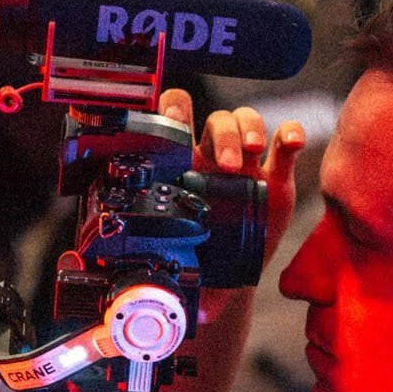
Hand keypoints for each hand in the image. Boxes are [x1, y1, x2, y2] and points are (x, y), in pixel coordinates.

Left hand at [157, 88, 306, 265]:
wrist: (225, 281)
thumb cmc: (192, 260)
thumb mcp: (170, 251)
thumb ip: (146, 246)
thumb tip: (101, 257)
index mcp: (182, 167)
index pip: (175, 120)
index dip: (174, 111)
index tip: (174, 118)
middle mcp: (213, 159)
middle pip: (217, 121)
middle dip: (224, 136)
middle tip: (229, 167)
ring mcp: (247, 165)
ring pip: (247, 122)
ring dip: (250, 129)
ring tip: (253, 151)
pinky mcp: (276, 178)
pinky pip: (284, 144)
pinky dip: (290, 134)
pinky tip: (291, 141)